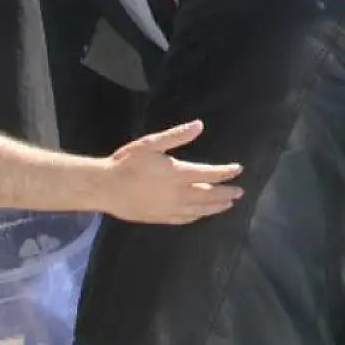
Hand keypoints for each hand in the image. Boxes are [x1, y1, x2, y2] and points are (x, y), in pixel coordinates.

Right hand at [98, 121, 243, 224]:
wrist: (104, 188)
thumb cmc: (127, 163)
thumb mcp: (151, 144)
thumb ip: (177, 136)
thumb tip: (199, 125)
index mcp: (178, 174)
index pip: (210, 174)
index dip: (226, 172)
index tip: (238, 169)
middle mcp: (178, 194)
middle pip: (209, 195)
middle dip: (226, 193)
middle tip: (240, 192)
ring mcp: (170, 209)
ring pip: (200, 210)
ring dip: (216, 207)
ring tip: (228, 205)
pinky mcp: (160, 218)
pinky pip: (185, 219)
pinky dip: (197, 216)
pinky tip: (202, 214)